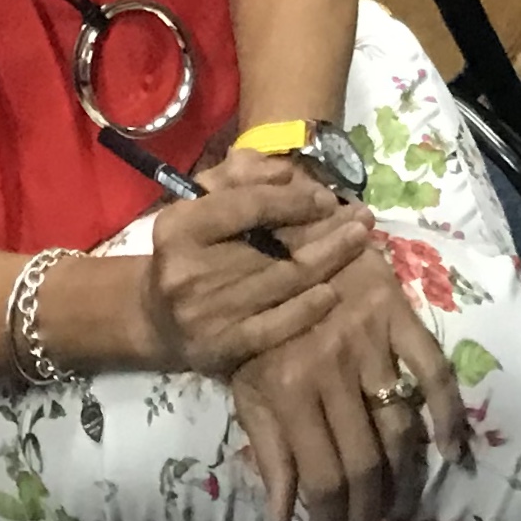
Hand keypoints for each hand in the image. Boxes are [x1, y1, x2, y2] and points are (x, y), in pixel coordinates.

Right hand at [143, 158, 373, 377]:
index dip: (294, 200)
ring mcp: (207, 314)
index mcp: (181, 226)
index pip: (248, 206)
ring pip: (282, 284)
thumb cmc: (188, 249)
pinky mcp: (222, 348)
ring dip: (328, 263)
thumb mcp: (201, 201)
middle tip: (363, 219)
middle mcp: (189, 270)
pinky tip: (332, 292)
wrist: (157, 317)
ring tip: (360, 243)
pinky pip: (275, 327)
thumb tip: (289, 172)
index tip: (328, 198)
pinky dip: (306, 310)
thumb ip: (242, 177)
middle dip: (326, 232)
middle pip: (273, 248)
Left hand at [230, 245, 464, 520]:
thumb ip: (266, 446)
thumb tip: (281, 516)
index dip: (334, 520)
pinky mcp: (396, 311)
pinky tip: (450, 448)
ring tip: (399, 508)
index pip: (322, 475)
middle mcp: (331, 368)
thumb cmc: (253, 310)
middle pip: (364, 461)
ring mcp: (368, 339)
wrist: (273, 229)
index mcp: (288, 386)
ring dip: (405, 479)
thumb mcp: (244, 378)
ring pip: (398, 427)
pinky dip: (447, 412)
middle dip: (371, 513)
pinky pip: (433, 369)